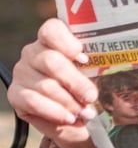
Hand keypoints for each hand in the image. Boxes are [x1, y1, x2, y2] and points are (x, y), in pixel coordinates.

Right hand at [7, 19, 99, 147]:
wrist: (75, 114)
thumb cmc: (86, 87)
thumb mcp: (95, 75)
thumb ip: (98, 68)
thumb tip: (111, 74)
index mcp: (53, 40)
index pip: (51, 30)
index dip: (66, 42)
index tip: (84, 58)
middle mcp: (33, 53)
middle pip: (51, 61)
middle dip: (76, 82)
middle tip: (91, 96)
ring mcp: (23, 73)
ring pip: (46, 85)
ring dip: (69, 101)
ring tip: (84, 112)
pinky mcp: (16, 94)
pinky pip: (34, 102)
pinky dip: (55, 112)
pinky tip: (69, 117)